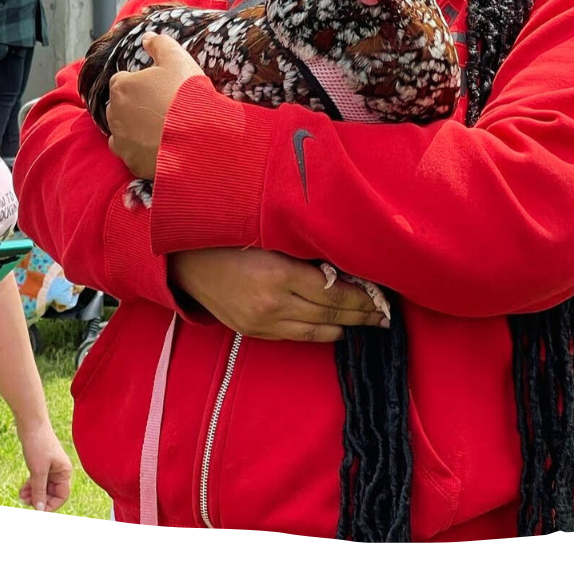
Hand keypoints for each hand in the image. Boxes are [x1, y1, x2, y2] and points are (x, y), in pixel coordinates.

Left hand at [17, 420, 72, 512]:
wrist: (31, 425)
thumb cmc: (38, 445)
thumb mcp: (38, 471)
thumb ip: (39, 491)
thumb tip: (39, 510)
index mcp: (64, 472)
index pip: (62, 496)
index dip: (50, 505)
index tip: (36, 510)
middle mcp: (59, 471)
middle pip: (51, 494)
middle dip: (39, 500)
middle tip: (25, 502)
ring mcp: (50, 469)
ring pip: (43, 489)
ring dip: (32, 495)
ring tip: (21, 496)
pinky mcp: (41, 466)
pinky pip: (37, 482)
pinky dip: (30, 488)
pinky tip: (22, 490)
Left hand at [107, 33, 203, 180]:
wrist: (199, 137)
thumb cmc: (187, 94)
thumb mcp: (177, 59)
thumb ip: (160, 44)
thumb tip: (147, 37)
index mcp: (122, 86)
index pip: (123, 80)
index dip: (141, 83)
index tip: (158, 88)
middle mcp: (114, 113)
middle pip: (120, 106)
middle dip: (135, 106)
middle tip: (162, 108)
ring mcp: (121, 140)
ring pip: (123, 130)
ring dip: (136, 128)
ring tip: (162, 128)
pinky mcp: (131, 162)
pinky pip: (132, 154)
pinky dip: (141, 150)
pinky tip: (161, 146)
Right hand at [170, 248, 390, 341]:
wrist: (187, 260)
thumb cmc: (231, 238)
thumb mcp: (272, 236)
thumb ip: (307, 251)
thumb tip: (347, 262)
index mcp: (280, 274)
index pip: (335, 293)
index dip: (363, 298)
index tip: (384, 297)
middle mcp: (273, 304)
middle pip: (331, 315)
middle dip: (362, 315)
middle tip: (386, 315)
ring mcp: (262, 322)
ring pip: (317, 332)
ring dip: (346, 328)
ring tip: (370, 324)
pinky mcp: (254, 332)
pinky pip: (296, 337)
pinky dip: (321, 334)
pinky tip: (337, 329)